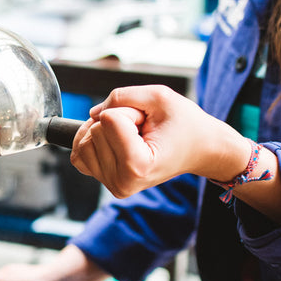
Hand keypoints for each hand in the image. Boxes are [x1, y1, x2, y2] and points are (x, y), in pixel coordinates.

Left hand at [71, 85, 248, 198]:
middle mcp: (122, 182)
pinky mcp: (104, 182)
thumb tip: (93, 114)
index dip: (130, 112)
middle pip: (94, 129)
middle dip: (118, 120)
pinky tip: (117, 143)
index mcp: (137, 166)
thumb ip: (122, 96)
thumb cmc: (186, 125)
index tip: (150, 124)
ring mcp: (112, 185)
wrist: (201, 150)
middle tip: (144, 131)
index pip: (108, 119)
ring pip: (83, 140)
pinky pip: (80, 153)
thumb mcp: (159, 97)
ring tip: (135, 137)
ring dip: (108, 130)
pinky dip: (95, 141)